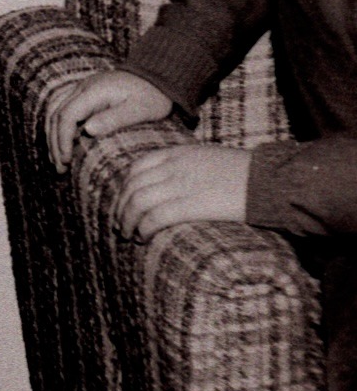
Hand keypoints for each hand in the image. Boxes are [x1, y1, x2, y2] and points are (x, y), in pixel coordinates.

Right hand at [46, 69, 173, 170]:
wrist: (157, 75)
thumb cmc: (152, 95)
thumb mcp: (141, 110)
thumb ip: (114, 119)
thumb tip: (87, 130)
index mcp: (94, 91)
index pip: (67, 116)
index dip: (63, 139)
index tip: (66, 159)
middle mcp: (83, 87)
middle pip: (56, 115)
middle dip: (54, 142)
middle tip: (60, 166)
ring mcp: (81, 88)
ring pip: (54, 111)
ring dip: (52, 135)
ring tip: (57, 158)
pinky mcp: (83, 92)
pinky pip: (61, 108)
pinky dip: (57, 126)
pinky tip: (61, 141)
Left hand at [114, 144, 249, 241]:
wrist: (270, 179)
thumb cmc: (244, 173)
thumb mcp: (207, 158)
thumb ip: (184, 166)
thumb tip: (166, 184)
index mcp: (177, 153)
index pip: (136, 168)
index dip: (124, 188)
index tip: (122, 203)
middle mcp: (174, 167)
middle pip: (132, 187)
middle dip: (120, 208)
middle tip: (119, 224)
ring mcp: (182, 185)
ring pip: (138, 202)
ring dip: (128, 221)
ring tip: (129, 235)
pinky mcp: (192, 205)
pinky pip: (155, 217)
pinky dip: (144, 228)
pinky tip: (143, 237)